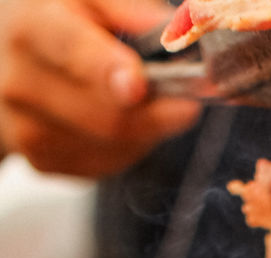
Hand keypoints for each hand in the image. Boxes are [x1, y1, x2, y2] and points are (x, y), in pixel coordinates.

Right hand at [0, 0, 200, 176]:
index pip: (72, 53)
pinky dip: (129, 146)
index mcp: (30, 29)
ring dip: (146, 129)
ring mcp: (28, 130)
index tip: (138, 84)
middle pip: (107, 117)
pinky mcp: (43, 162)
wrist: (3, 61)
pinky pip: (107, 164)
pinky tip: (122, 119)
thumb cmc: (52, 20)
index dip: (108, 72)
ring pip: (114, 147)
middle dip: (157, 113)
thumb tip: (166, 26)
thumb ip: (124, 4)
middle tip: (188, 101)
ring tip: (144, 100)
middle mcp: (21, 84)